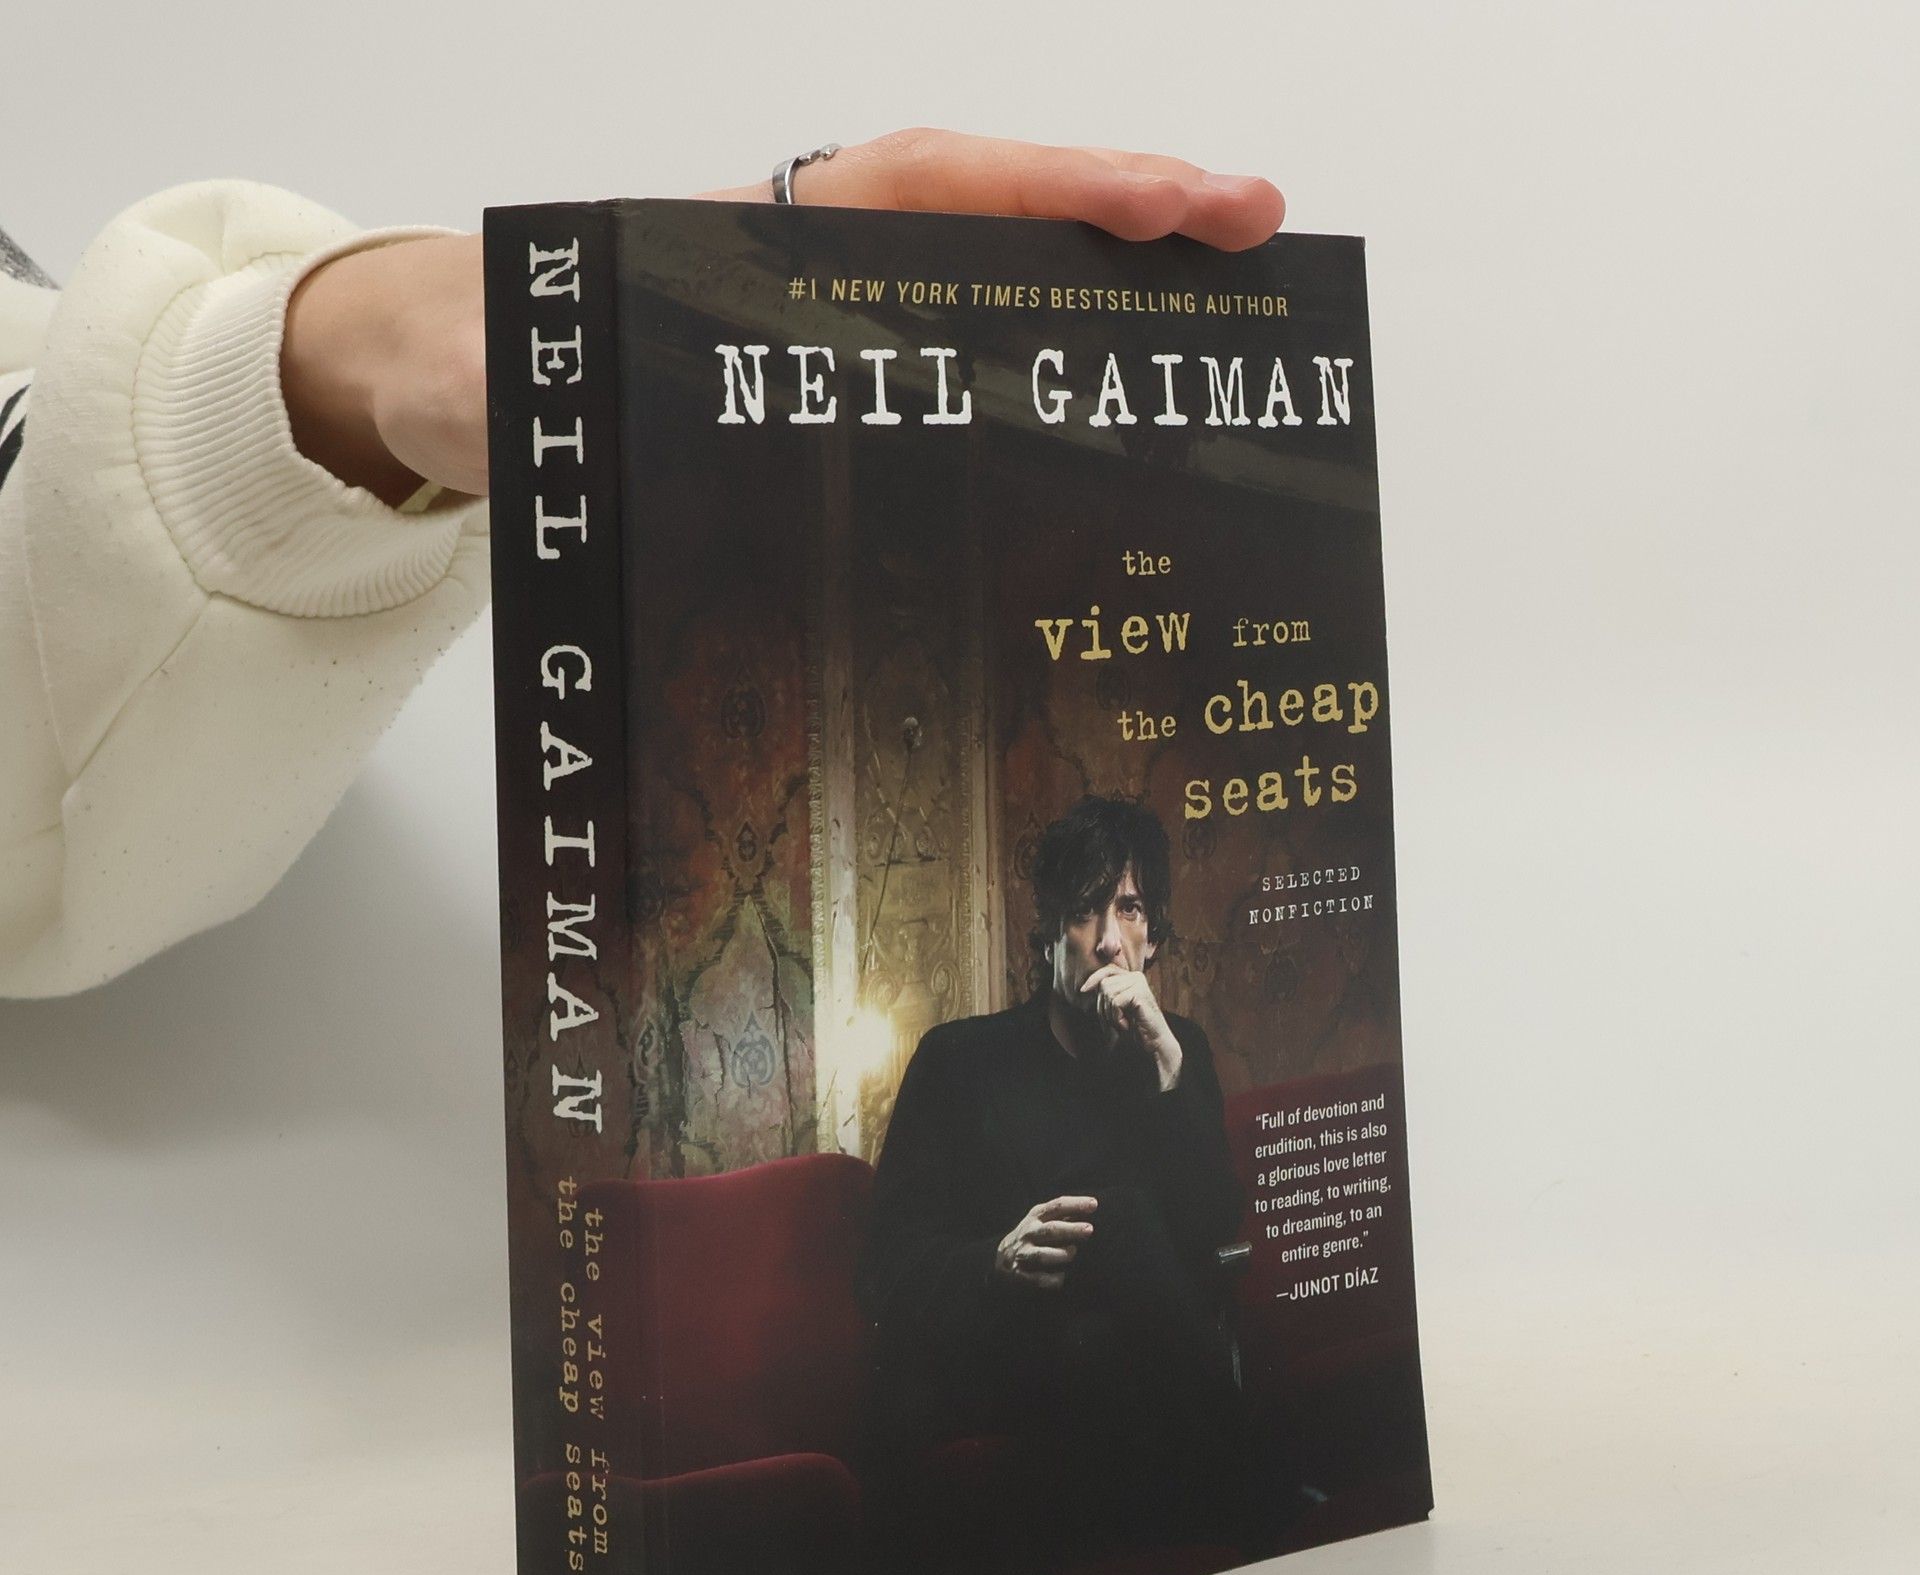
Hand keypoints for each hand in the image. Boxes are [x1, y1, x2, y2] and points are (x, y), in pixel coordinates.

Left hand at [280, 129, 1284, 503]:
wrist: (477, 386)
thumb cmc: (506, 366)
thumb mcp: (507, 378)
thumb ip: (529, 392)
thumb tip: (548, 418)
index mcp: (754, 240)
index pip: (930, 187)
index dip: (1053, 191)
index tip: (1168, 205)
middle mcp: (820, 262)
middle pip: (997, 218)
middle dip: (1126, 218)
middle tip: (1255, 233)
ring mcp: (847, 315)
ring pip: (997, 282)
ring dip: (1108, 292)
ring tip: (1228, 320)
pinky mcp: (853, 373)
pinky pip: (971, 353)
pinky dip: (1052, 362)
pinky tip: (1119, 408)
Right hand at [993, 1194, 1098, 1289]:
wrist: (1002, 1259)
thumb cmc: (1031, 1236)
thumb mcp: (1041, 1220)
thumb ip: (1062, 1214)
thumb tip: (1091, 1205)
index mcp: (1036, 1217)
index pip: (1056, 1207)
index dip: (1075, 1204)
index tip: (1093, 1204)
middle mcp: (1029, 1234)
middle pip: (1050, 1230)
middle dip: (1070, 1229)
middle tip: (1089, 1229)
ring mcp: (1023, 1253)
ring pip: (1041, 1255)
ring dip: (1059, 1254)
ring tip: (1073, 1252)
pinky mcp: (1020, 1273)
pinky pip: (1036, 1278)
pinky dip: (1050, 1279)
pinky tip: (1062, 1278)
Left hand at [1080, 964, 1183, 1090]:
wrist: (1153, 1042)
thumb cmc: (1134, 1027)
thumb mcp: (1115, 1008)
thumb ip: (1105, 996)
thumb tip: (1085, 987)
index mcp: (1131, 978)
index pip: (1107, 970)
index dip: (1093, 979)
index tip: (1083, 991)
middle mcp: (1136, 977)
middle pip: (1104, 984)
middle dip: (1104, 1006)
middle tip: (1117, 1020)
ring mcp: (1139, 983)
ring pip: (1108, 993)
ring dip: (1111, 1014)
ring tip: (1123, 1022)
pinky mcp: (1140, 993)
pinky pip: (1115, 1002)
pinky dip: (1117, 1017)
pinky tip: (1127, 1024)